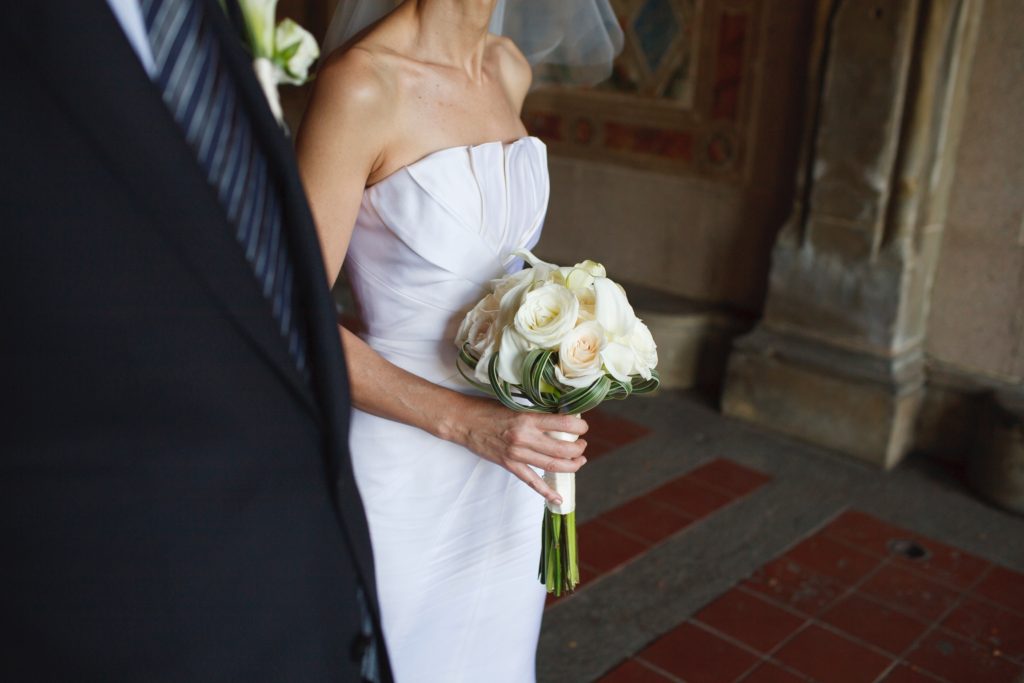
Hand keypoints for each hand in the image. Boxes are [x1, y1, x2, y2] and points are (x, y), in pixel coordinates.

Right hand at [445, 396, 588, 504]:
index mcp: (528, 419)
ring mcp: (517, 454)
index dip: (579, 426)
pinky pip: (531, 481)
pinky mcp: (509, 465)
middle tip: (582, 445)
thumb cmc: (487, 409)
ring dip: (571, 466)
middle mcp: (524, 438)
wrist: (463, 421)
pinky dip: (546, 491)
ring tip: (579, 461)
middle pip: (562, 448)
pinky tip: (558, 498)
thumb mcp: (515, 405)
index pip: (564, 424)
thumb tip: (559, 418)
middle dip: (578, 449)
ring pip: (552, 465)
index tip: (582, 426)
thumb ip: (535, 414)